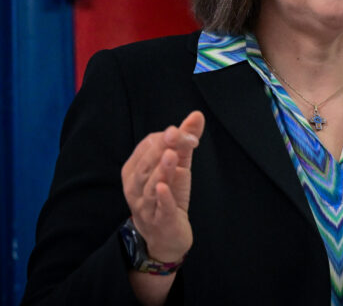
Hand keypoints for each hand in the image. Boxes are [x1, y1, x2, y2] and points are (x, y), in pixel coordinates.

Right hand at [121, 111, 204, 262]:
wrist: (166, 236)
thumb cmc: (169, 194)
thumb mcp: (179, 165)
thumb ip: (185, 140)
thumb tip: (197, 115)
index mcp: (136, 169)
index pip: (148, 146)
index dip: (167, 138)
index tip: (188, 134)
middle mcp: (135, 186)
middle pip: (146, 164)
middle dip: (162, 148)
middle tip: (177, 134)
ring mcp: (146, 204)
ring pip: (150, 185)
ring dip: (161, 170)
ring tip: (171, 155)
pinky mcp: (160, 220)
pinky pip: (159, 208)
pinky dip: (161, 197)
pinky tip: (164, 187)